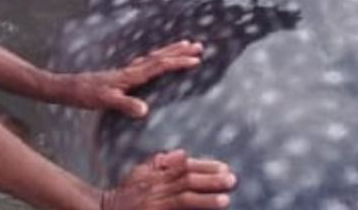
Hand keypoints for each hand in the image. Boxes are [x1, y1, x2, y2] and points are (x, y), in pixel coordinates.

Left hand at [58, 40, 205, 117]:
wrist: (66, 88)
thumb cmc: (84, 96)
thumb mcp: (105, 102)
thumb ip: (125, 105)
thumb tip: (145, 111)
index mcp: (131, 76)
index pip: (159, 66)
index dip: (178, 62)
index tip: (196, 59)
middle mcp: (130, 70)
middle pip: (159, 56)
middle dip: (179, 51)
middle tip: (198, 45)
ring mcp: (126, 70)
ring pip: (153, 57)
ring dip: (170, 51)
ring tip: (184, 45)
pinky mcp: (120, 74)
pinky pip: (145, 62)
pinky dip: (157, 57)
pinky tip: (156, 59)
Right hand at [100, 150, 234, 209]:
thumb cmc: (124, 194)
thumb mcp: (140, 173)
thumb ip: (159, 163)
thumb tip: (181, 154)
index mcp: (155, 173)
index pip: (184, 167)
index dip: (206, 166)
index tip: (225, 167)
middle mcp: (155, 186)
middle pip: (186, 180)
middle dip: (211, 179)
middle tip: (232, 180)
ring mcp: (153, 203)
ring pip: (182, 198)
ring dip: (205, 198)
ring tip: (225, 199)